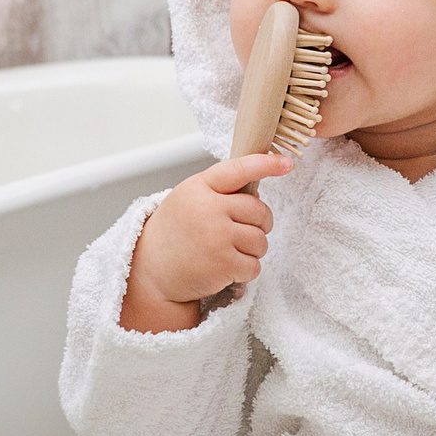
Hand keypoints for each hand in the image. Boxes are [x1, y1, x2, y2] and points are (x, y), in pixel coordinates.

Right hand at [120, 152, 295, 332]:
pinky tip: (226, 269)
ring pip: (261, 240)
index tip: (286, 162)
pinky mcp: (223, 264)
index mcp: (199, 187)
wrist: (150, 272)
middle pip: (259, 211)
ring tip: (228, 252)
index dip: (265, 164)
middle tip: (242, 233)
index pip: (238, 169)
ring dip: (252, 250)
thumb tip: (257, 196)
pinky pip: (254, 265)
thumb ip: (219, 192)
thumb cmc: (174, 234)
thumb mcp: (189, 200)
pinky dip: (246, 270)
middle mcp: (208, 208)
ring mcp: (216, 236)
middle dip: (260, 224)